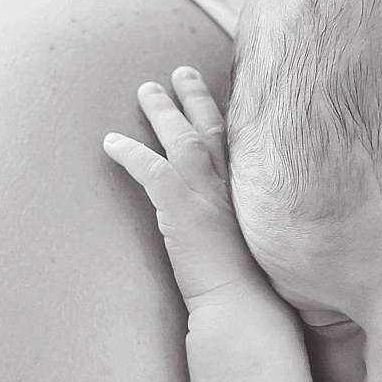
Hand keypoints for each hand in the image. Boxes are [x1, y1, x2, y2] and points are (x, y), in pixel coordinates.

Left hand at [104, 67, 262, 308]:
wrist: (249, 309)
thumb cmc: (261, 294)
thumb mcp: (271, 254)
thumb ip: (259, 234)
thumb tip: (252, 238)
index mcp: (256, 194)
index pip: (243, 143)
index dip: (231, 115)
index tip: (225, 95)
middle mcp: (236, 185)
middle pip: (215, 127)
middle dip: (197, 96)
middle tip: (183, 72)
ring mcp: (208, 193)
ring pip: (182, 137)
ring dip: (162, 111)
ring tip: (146, 88)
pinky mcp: (181, 207)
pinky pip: (149, 169)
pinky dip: (128, 152)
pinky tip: (109, 142)